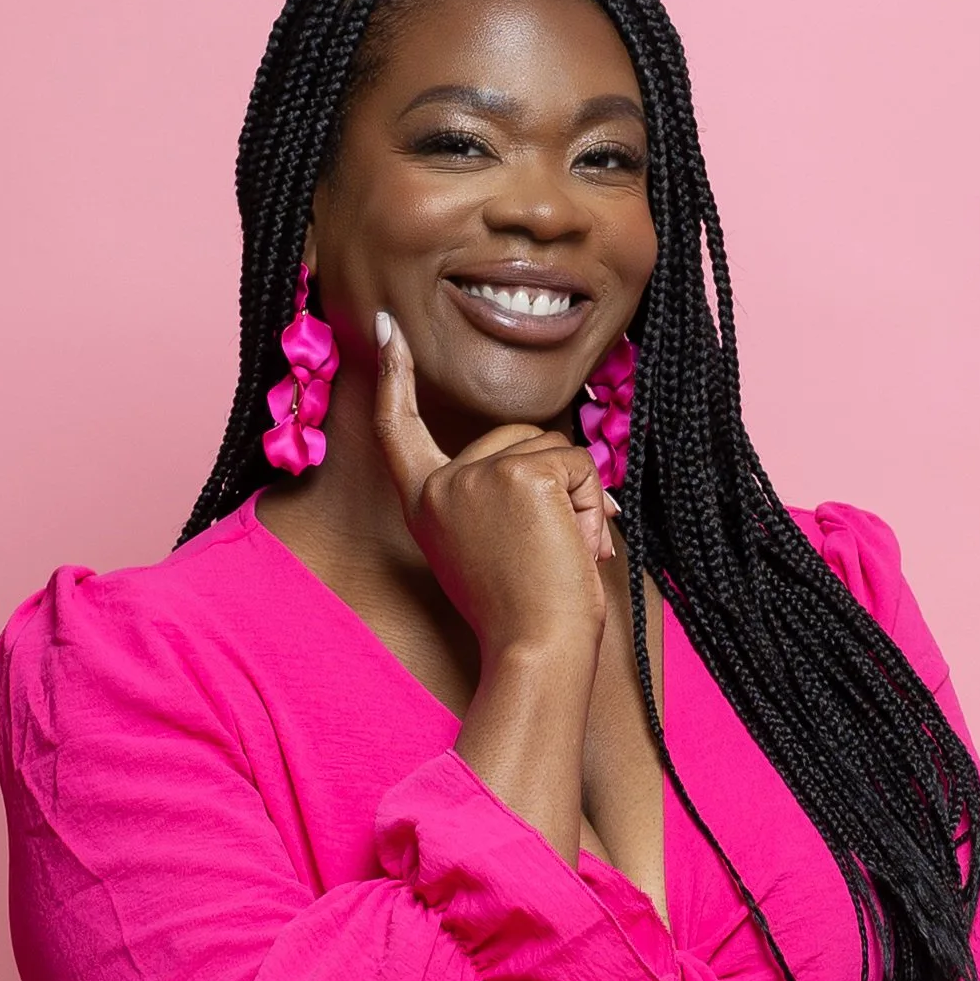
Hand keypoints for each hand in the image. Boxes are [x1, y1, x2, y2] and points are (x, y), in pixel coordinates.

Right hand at [372, 311, 612, 668]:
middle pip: (516, 436)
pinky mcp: (519, 474)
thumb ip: (504, 498)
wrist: (537, 652)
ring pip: (553, 449)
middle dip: (554, 484)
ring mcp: (476, 476)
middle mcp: (441, 486)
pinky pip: (578, 464)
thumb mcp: (494, 547)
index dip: (394, 377)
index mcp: (427, 505)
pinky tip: (577, 547)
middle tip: (555, 551)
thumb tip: (563, 469)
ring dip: (579, 501)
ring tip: (565, 555)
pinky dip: (592, 506)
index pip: (401, 428)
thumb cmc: (525, 616)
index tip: (387, 329)